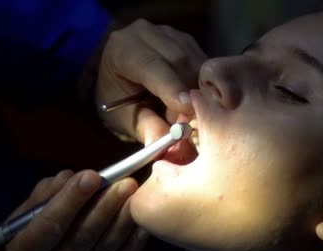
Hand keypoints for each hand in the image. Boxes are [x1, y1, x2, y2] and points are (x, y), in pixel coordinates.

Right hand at [3, 170, 147, 250]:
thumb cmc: (23, 235)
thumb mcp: (25, 212)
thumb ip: (47, 194)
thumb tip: (74, 177)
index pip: (49, 224)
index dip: (72, 200)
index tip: (92, 176)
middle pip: (81, 238)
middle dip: (105, 208)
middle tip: (125, 183)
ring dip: (122, 222)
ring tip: (135, 197)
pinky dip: (132, 242)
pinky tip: (141, 222)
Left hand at [96, 19, 206, 144]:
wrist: (119, 79)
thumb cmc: (120, 101)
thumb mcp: (127, 118)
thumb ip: (147, 128)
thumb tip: (164, 144)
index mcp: (123, 49)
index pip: (151, 65)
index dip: (171, 87)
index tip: (187, 108)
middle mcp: (145, 33)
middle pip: (178, 60)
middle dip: (188, 92)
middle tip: (188, 121)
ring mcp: (168, 33)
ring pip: (195, 60)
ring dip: (198, 89)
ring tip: (186, 112)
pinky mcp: (185, 40)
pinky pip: (202, 62)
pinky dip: (203, 83)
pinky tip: (196, 100)